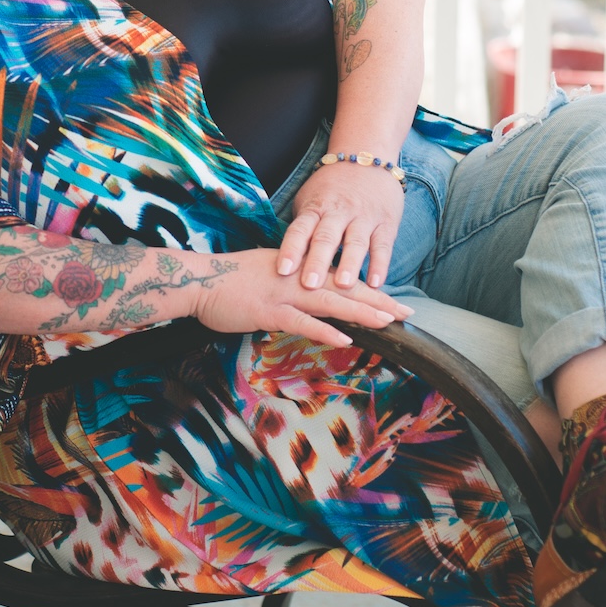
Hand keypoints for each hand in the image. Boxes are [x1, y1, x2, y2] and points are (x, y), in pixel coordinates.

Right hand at [190, 247, 411, 349]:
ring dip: (362, 312)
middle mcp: (298, 277)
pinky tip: (346, 338)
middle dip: (377, 300)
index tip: (394, 300)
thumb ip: (292, 284)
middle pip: (345, 288)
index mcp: (300, 268)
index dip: (370, 289)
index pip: (341, 278)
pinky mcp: (269, 310)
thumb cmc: (230, 281)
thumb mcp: (268, 276)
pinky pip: (302, 322)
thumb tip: (312, 296)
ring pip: (331, 301)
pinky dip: (325, 330)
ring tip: (389, 321)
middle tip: (407, 312)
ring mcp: (284, 293)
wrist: (198, 279)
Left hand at [276, 163, 404, 291]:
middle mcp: (338, 211)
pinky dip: (380, 265)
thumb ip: (301, 229)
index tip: (283, 271)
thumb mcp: (310, 200)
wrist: (366, 157)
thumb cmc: (331, 188)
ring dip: (349, 264)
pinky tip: (375, 284)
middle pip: (326, 238)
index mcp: (315, 208)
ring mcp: (364, 217)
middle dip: (317, 262)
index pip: (299, 229)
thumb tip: (284, 264)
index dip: (290, 250)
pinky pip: (383, 245)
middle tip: (310, 284)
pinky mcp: (386, 223)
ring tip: (343, 285)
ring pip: (356, 242)